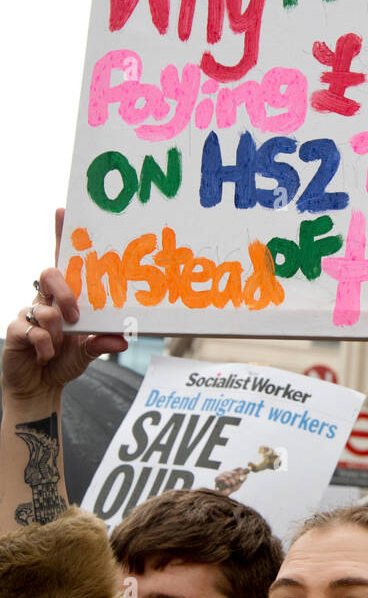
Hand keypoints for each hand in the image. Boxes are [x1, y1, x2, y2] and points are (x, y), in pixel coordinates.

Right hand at [1, 208, 127, 407]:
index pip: (63, 260)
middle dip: (65, 292)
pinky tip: (46, 355)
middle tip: (75, 316)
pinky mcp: (15, 331)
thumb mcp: (89, 351)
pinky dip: (44, 345)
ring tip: (59, 346)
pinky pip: (30, 331)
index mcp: (65, 297)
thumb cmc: (64, 360)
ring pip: (43, 308)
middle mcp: (45, 299)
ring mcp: (28, 313)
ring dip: (56, 330)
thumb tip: (123, 339)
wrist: (40, 386)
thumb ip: (103, 343)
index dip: (61, 235)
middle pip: (50, 275)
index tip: (62, 211)